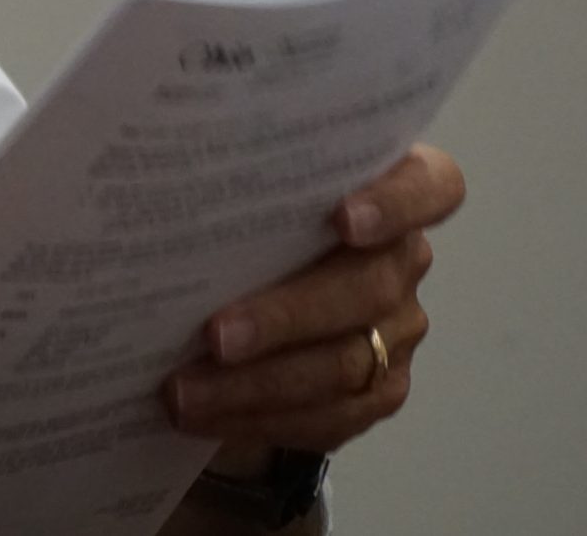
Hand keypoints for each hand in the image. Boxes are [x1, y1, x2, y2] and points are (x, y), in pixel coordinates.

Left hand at [163, 145, 465, 458]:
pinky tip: (203, 415)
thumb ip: (233, 179)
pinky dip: (258, 417)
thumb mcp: (241, 190)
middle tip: (214, 336)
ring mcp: (398, 328)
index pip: (429, 187)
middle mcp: (403, 258)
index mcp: (391, 188)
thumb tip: (157, 169)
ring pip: (342, 364)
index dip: (394, 204)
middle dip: (284, 317)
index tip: (343, 219)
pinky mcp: (380, 389)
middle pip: (367, 289)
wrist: (244, 300)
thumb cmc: (241, 220)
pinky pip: (328, 416)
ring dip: (255, 384)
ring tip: (184, 391)